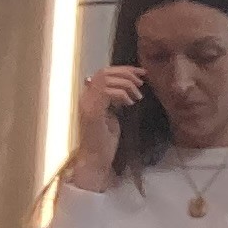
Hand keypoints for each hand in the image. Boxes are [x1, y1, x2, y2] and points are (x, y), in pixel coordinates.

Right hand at [66, 65, 147, 189]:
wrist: (97, 158)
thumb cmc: (105, 139)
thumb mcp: (113, 114)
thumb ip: (115, 100)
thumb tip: (126, 88)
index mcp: (89, 96)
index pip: (104, 73)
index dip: (124, 69)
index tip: (141, 72)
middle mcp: (85, 97)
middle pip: (105, 72)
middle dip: (126, 73)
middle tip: (142, 82)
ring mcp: (87, 104)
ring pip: (106, 79)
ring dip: (126, 85)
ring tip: (137, 97)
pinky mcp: (92, 112)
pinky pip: (107, 92)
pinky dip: (121, 94)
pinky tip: (129, 103)